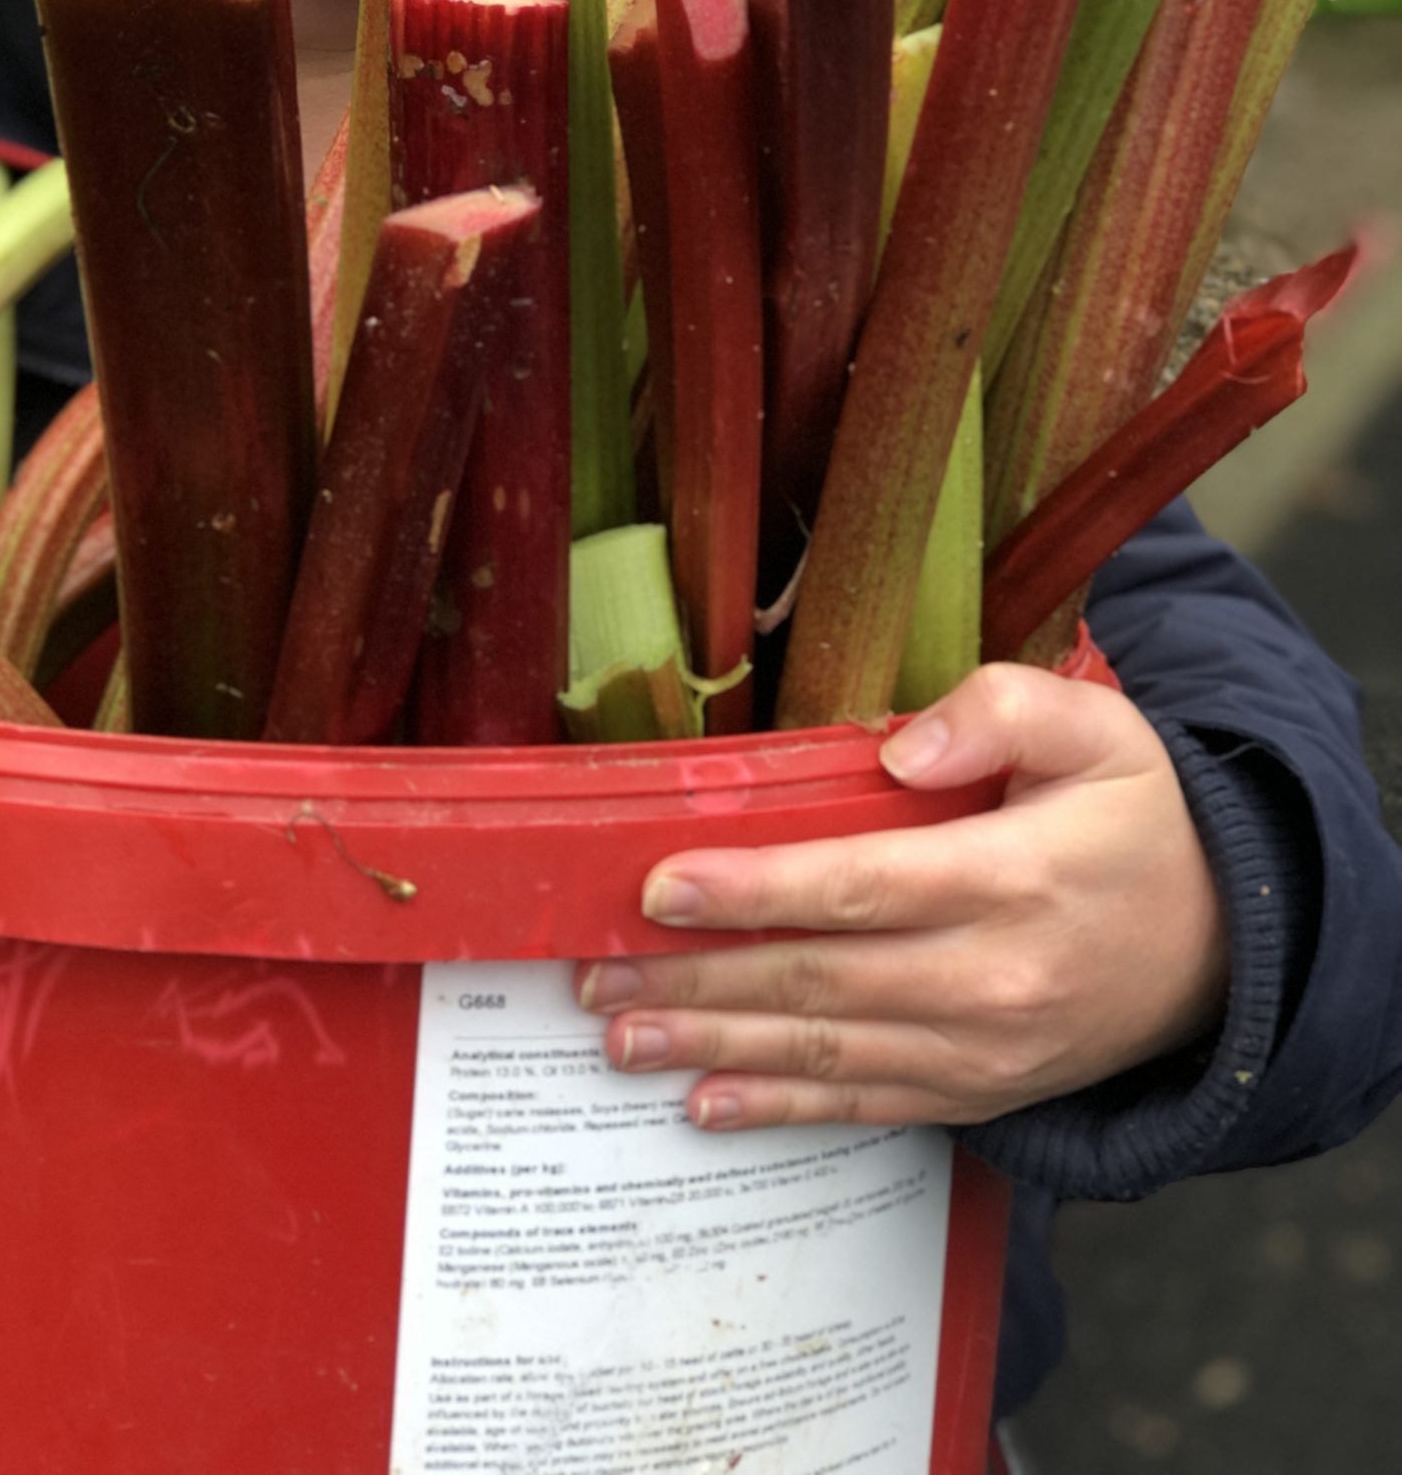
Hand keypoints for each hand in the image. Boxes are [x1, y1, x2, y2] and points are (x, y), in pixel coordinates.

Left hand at [575, 664, 1228, 1130]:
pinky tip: (705, 1106)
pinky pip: (866, 1106)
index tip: (657, 887)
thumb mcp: (1099, 728)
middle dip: (694, 979)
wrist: (1228, 945)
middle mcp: (992, 978)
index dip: (752, 891)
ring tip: (618, 1036)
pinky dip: (781, 1110)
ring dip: (712, 1048)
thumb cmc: (1138, 818)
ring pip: (826, 1053)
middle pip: (818, 981)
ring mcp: (983, 1051)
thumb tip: (899, 747)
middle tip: (591, 971)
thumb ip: (1001, 710)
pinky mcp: (978, 1092)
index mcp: (1013, 878)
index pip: (857, 886)